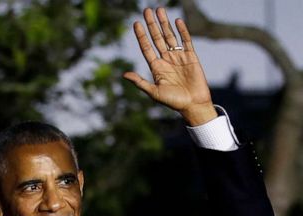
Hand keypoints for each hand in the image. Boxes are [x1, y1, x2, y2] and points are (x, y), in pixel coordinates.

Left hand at [122, 7, 216, 125]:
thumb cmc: (173, 101)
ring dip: (165, 23)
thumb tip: (124, 74)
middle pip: (157, 38)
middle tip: (146, 10)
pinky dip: (182, 31)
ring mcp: (178, 57)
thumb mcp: (153, 92)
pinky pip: (186, 41)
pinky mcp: (191, 57)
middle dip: (152, 24)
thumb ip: (140, 82)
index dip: (141, 35)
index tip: (136, 23)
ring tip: (160, 10)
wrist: (193, 104)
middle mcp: (166, 59)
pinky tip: (177, 21)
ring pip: (170, 36)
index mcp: (156, 67)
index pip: (146, 47)